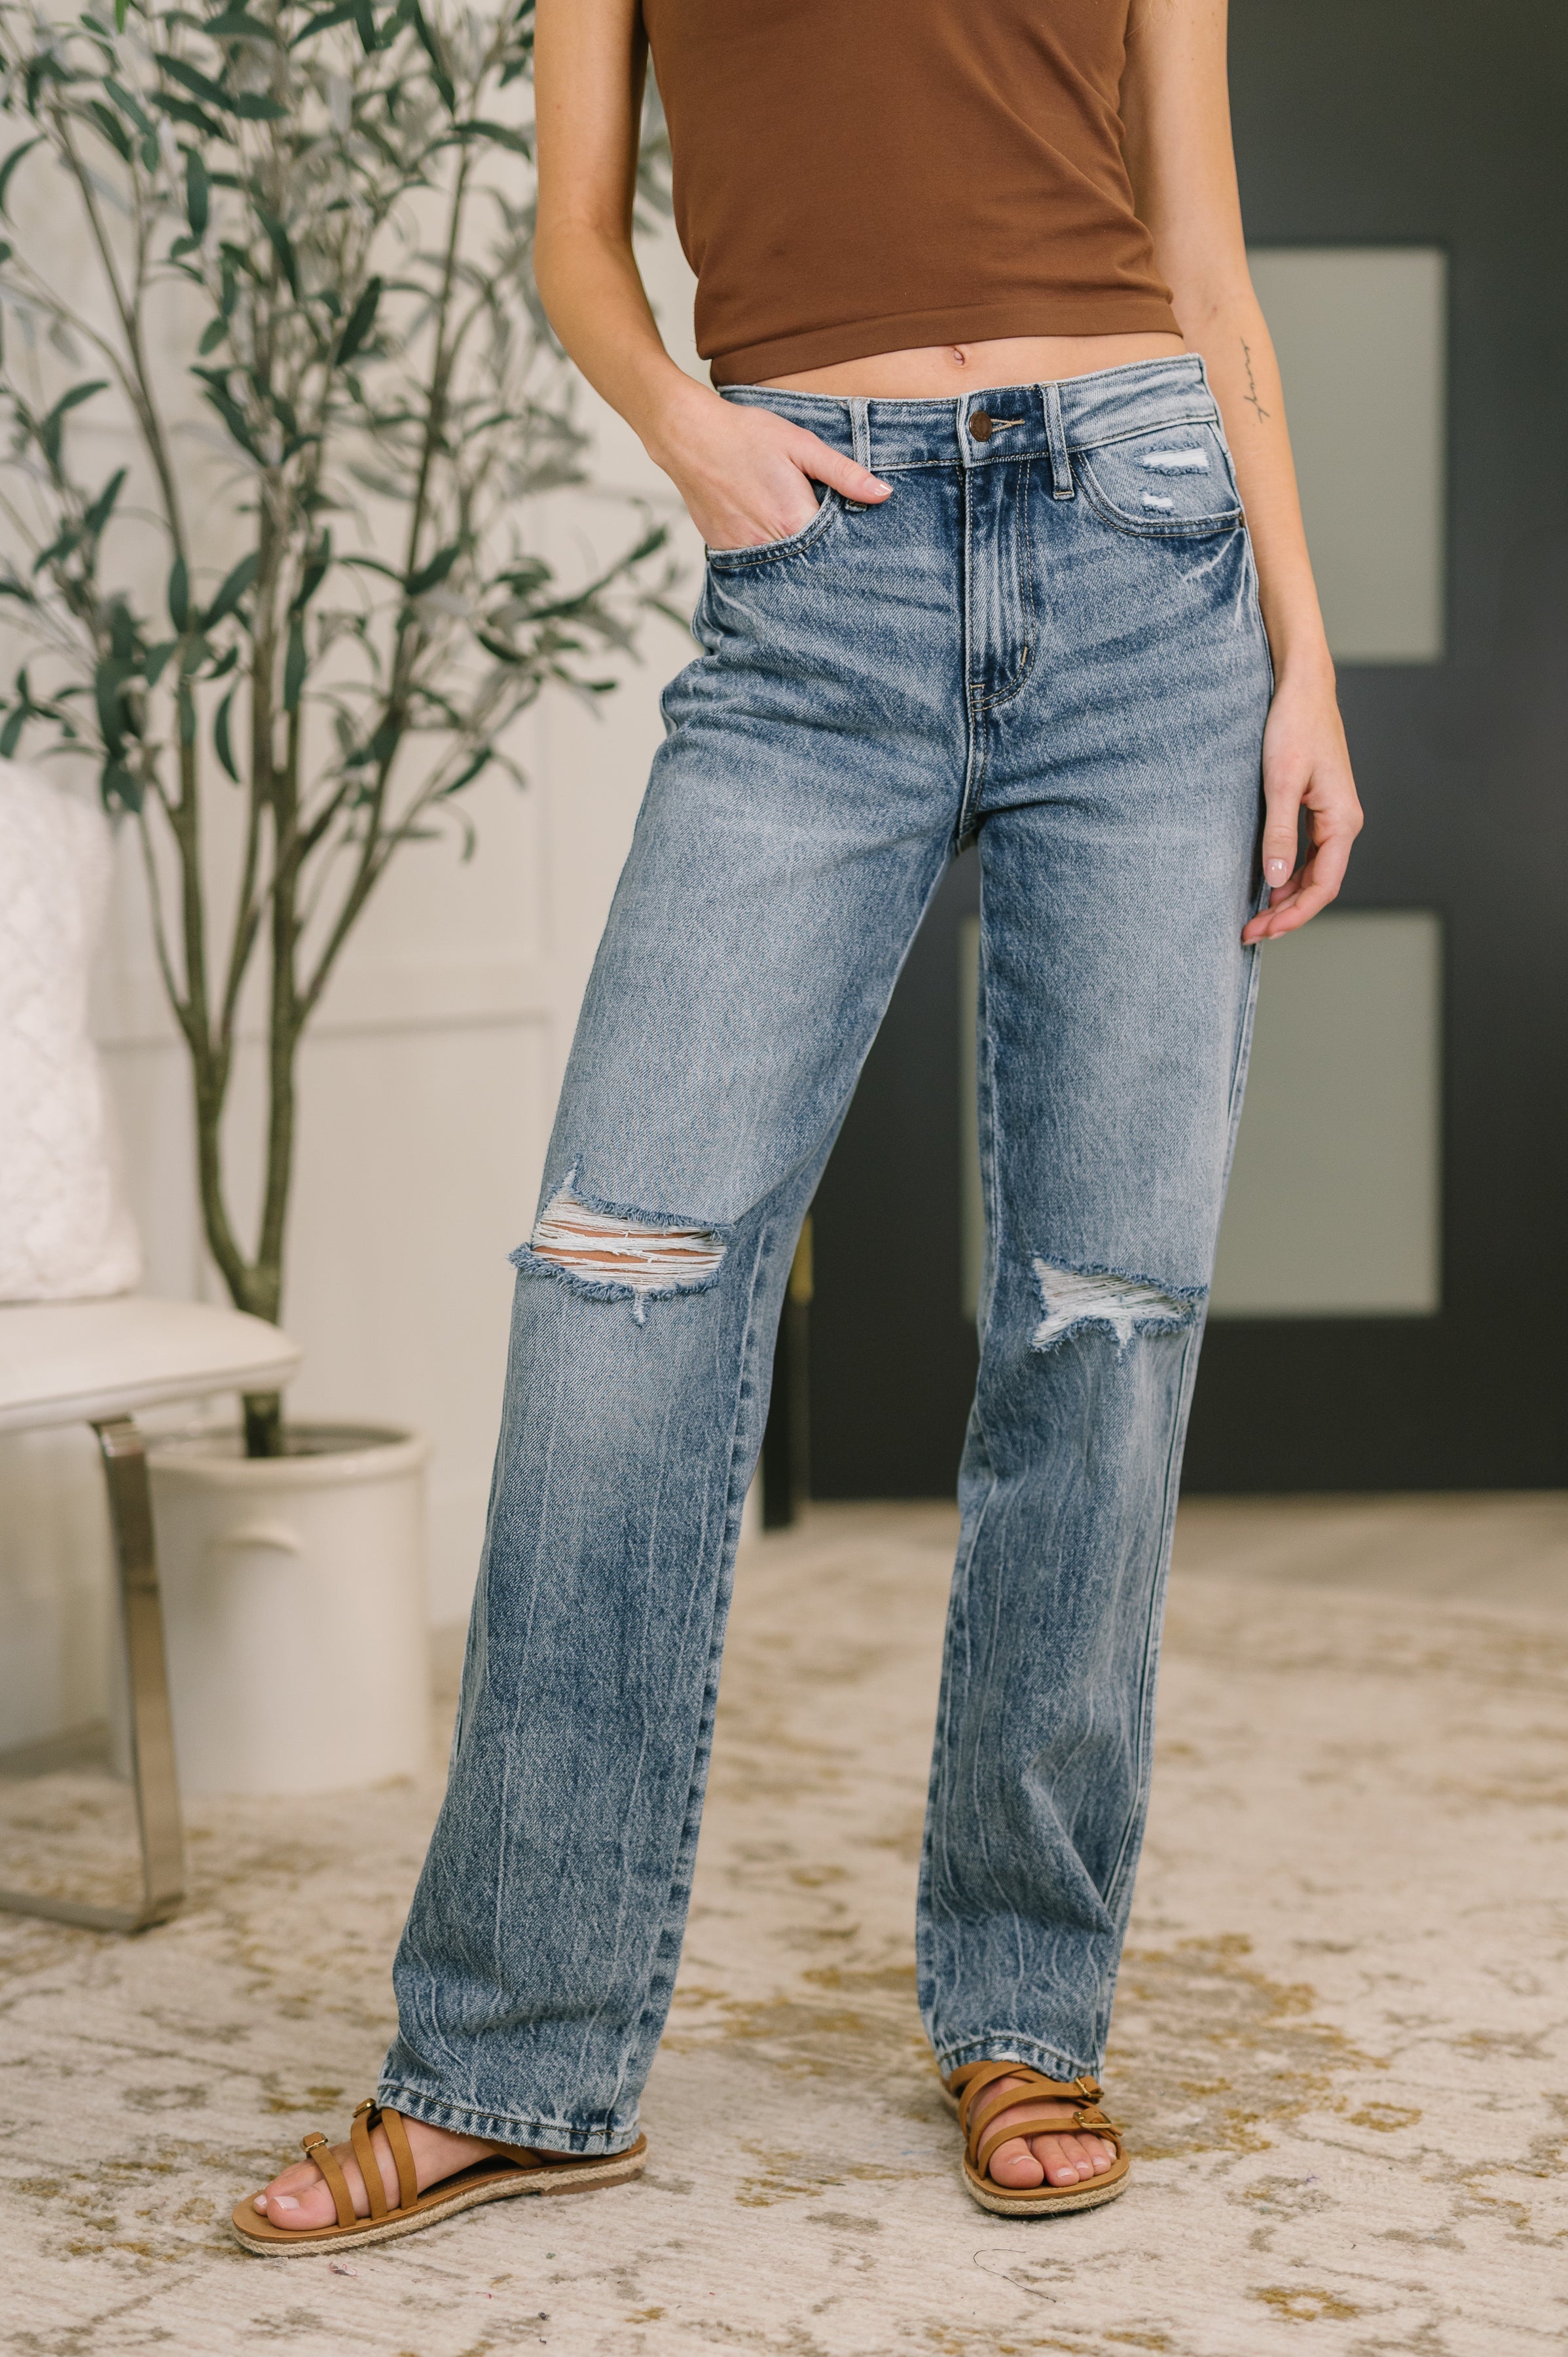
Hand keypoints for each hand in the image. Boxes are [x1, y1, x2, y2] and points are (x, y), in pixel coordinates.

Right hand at [647, 381, 890, 550]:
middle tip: (821, 531)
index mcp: (795, 521)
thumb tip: (883, 494)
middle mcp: (770, 545)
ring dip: (792, 554)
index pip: (835, 547)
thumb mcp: (802, 446)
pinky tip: (766, 530)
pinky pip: (753, 561)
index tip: (854, 539)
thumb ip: (844, 474)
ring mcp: (743, 551)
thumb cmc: (747, 435)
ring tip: (789, 527)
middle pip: (808, 560)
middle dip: (821, 552)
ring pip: (781, 564)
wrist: (689, 436)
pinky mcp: (723, 550)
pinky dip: (765, 551)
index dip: (846, 541)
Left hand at [1242, 664, 1363, 942]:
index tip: (1262, 930)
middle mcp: (1343, 822)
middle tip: (1249, 932)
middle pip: (1319, 884)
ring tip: (1254, 916)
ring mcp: (1332, 816)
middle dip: (1286, 913)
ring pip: (1313, 871)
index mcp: (1342, 821)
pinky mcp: (1318, 807)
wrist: (1302, 686)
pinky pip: (1308, 853)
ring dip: (1286, 896)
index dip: (1293, 915)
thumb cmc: (1295, 725)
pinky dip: (1288, 874)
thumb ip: (1280, 833)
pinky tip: (1267, 885)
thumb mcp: (1281, 782)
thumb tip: (1277, 880)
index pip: (1323, 886)